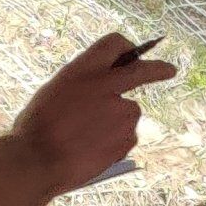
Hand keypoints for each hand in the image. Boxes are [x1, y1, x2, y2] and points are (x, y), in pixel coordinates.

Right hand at [11, 32, 176, 196]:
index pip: (112, 44)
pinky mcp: (127, 135)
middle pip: (141, 71)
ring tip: (86, 138)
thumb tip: (102, 89)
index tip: (135, 52)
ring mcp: (120, 111)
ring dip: (116, 123)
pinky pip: (126, 136)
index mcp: (82, 70)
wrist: (36, 161)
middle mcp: (106, 85)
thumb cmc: (36, 128)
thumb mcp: (55, 92)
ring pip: (129, 113)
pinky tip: (92, 150)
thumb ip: (83, 85)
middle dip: (158, 70)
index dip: (126, 47)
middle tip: (169, 70)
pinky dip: (114, 143)